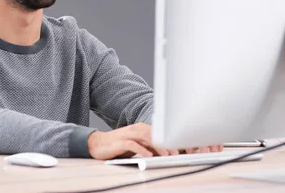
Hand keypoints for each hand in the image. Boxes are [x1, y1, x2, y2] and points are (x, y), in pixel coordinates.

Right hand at [87, 122, 222, 159]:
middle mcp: (138, 129)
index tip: (186, 147)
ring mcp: (129, 134)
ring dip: (159, 146)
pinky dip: (142, 149)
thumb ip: (152, 146)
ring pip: (147, 138)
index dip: (174, 139)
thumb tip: (168, 152)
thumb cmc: (120, 146)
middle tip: (182, 151)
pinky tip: (149, 155)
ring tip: (168, 154)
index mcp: (144, 129)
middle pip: (157, 134)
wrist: (98, 144)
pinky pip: (133, 145)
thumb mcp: (139, 146)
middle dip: (170, 142)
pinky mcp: (120, 141)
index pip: (162, 132)